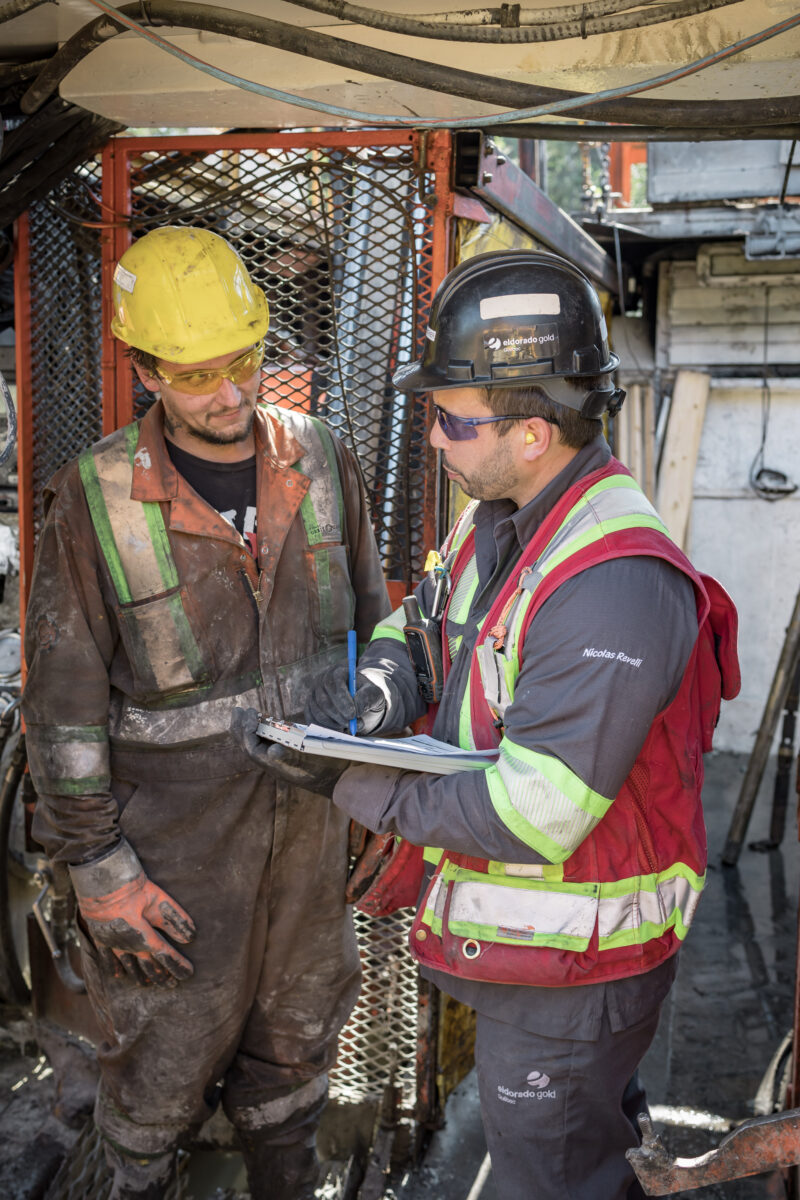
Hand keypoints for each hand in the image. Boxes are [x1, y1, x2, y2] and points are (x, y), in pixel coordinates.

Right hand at [69, 841, 194, 987]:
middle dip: (161, 975)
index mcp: (141, 933)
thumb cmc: (130, 886)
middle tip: (172, 985)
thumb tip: (190, 937)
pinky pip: (106, 957)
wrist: (99, 878)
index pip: (164, 953)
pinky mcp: (99, 936)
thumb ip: (174, 919)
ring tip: (149, 984)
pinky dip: (114, 968)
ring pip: (127, 965)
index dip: (177, 964)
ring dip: (139, 975)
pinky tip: (119, 976)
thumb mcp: (157, 899)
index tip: (188, 973)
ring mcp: (110, 942)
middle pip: (146, 964)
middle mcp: (125, 943)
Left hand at [230, 707, 345, 797]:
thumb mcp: (312, 761)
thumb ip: (290, 757)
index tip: (248, 713)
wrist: (341, 780)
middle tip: (238, 710)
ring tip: (246, 713)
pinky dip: (263, 731)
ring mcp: (280, 760)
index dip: (246, 730)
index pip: (252, 748)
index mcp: (276, 766)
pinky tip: (266, 722)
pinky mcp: (287, 756)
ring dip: (250, 728)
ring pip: (257, 744)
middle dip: (241, 728)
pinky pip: (268, 743)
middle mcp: (274, 764)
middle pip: (249, 745)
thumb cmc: (328, 769)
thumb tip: (272, 751)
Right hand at [305, 662, 387, 733]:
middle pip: (324, 700)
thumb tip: (357, 709)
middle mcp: (322, 681)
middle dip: (338, 716)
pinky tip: (339, 729)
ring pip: (318, 712)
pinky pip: (313, 720)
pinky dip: (325, 728)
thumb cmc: (367, 696)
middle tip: (351, 725)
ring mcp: (314, 694)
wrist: (360, 702)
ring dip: (333, 724)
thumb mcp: (374, 694)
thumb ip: (368, 698)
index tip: (352, 714)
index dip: (342, 700)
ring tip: (349, 727)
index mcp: (338, 672)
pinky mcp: (310, 708)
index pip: (335, 683)